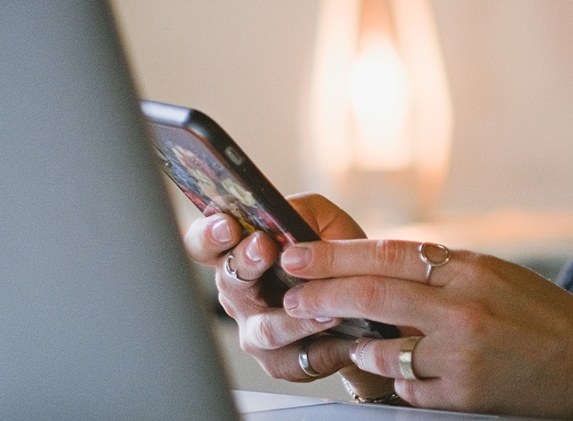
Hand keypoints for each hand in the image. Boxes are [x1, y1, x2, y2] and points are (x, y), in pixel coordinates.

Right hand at [181, 193, 394, 399]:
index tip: (227, 224)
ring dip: (295, 318)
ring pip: (265, 329)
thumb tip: (282, 214)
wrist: (367, 301)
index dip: (208, 235)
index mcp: (240, 256)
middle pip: (229, 282)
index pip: (205, 244)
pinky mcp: (281, 362)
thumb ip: (303, 210)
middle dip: (246, 262)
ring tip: (326, 307)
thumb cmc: (336, 256)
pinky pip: (299, 358)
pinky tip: (345, 336)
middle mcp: (239, 295)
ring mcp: (255, 331)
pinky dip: (326, 346)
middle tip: (264, 247)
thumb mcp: (324, 221)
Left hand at [276, 238, 572, 416]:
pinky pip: (406, 388)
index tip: (297, 255)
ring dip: (358, 347)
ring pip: (381, 349)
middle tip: (290, 298)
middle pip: (372, 295)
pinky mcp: (463, 394)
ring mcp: (460, 354)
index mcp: (470, 268)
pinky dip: (398, 380)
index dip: (334, 255)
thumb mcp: (496, 275)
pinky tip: (405, 374)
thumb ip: (442, 271)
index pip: (387, 253)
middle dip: (321, 296)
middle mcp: (463, 308)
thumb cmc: (545, 316)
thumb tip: (379, 266)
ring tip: (351, 343)